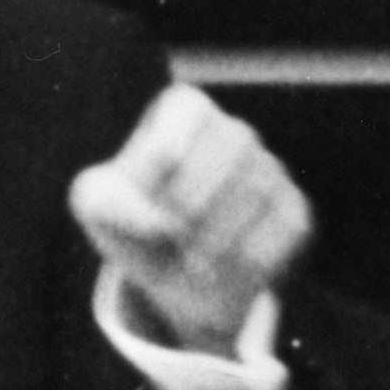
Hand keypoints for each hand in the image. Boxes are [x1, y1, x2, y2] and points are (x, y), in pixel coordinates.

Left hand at [68, 81, 311, 352]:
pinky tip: (224, 271)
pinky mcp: (294, 214)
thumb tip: (159, 221)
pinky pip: (287, 227)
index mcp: (184, 112)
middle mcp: (234, 132)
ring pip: (261, 186)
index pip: (187, 112)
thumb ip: (106, 198)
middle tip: (173, 232)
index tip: (147, 193)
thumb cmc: (131, 222)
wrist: (171, 277)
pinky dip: (251, 255)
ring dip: (221, 233)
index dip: (164, 155)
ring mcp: (270, 172)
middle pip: (235, 141)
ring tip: (192, 263)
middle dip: (199, 193)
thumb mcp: (95, 205)